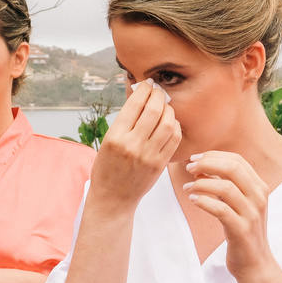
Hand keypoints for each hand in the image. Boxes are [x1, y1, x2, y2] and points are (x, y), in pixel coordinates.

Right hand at [89, 82, 180, 209]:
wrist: (113, 198)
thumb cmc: (106, 168)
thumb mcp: (107, 142)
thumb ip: (124, 122)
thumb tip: (139, 97)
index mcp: (115, 137)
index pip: (134, 104)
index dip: (143, 89)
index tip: (146, 84)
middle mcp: (133, 145)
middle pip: (154, 110)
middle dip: (158, 95)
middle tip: (158, 91)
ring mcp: (149, 155)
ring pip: (168, 123)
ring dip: (168, 110)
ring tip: (164, 106)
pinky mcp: (160, 164)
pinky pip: (175, 138)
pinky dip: (175, 126)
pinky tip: (170, 123)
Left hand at [182, 151, 274, 280]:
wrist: (255, 263)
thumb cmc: (242, 230)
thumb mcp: (240, 203)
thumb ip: (228, 185)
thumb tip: (204, 167)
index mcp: (259, 187)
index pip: (237, 160)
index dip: (214, 155)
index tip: (195, 158)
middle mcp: (259, 197)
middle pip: (233, 168)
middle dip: (207, 164)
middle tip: (189, 168)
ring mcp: (252, 214)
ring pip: (226, 187)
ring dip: (202, 183)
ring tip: (187, 187)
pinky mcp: (242, 230)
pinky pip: (221, 209)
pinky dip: (204, 201)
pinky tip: (193, 200)